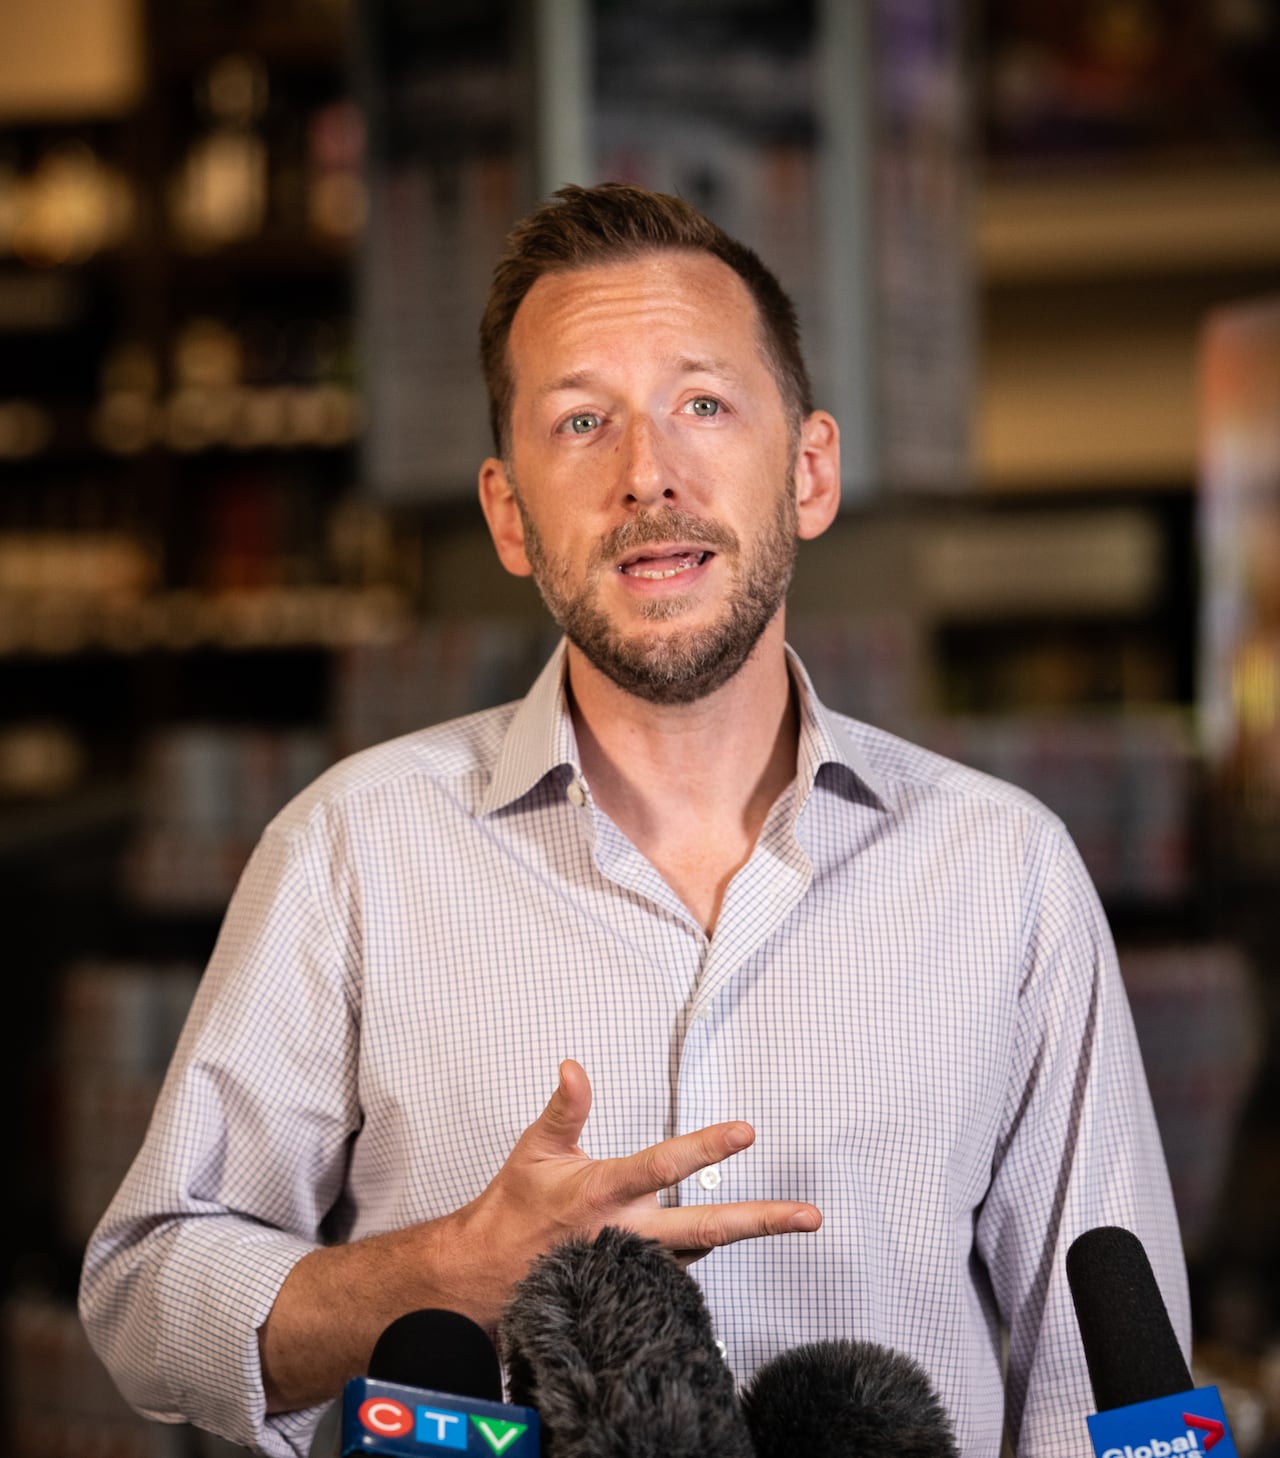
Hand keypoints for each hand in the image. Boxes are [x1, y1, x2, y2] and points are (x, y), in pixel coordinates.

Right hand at [434, 1059, 821, 1329]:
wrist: (487, 1277)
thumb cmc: (513, 1211)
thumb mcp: (536, 1150)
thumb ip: (566, 1108)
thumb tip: (575, 1067)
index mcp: (603, 1194)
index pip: (665, 1166)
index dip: (706, 1148)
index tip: (745, 1132)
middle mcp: (627, 1233)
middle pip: (707, 1228)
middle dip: (761, 1220)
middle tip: (807, 1215)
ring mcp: (634, 1265)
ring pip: (702, 1249)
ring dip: (746, 1235)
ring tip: (794, 1220)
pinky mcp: (633, 1286)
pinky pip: (681, 1268)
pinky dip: (708, 1252)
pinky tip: (734, 1239)